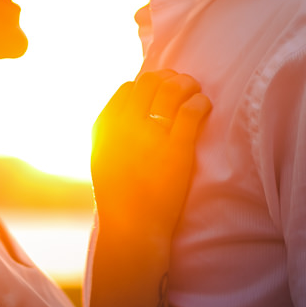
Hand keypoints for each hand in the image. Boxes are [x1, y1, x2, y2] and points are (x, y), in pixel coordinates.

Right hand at [91, 70, 210, 244]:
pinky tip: (204, 106)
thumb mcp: (101, 157)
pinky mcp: (177, 148)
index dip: (147, 85)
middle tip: (182, 85)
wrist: (132, 228)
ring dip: (187, 84)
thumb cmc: (118, 197)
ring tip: (195, 91)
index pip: (128, 88)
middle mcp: (126, 125)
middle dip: (169, 78)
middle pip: (150, 81)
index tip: (160, 91)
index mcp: (105, 127)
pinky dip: (200, 101)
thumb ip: (109, 131)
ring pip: (172, 88)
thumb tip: (127, 106)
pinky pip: (191, 109)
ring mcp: (151, 135)